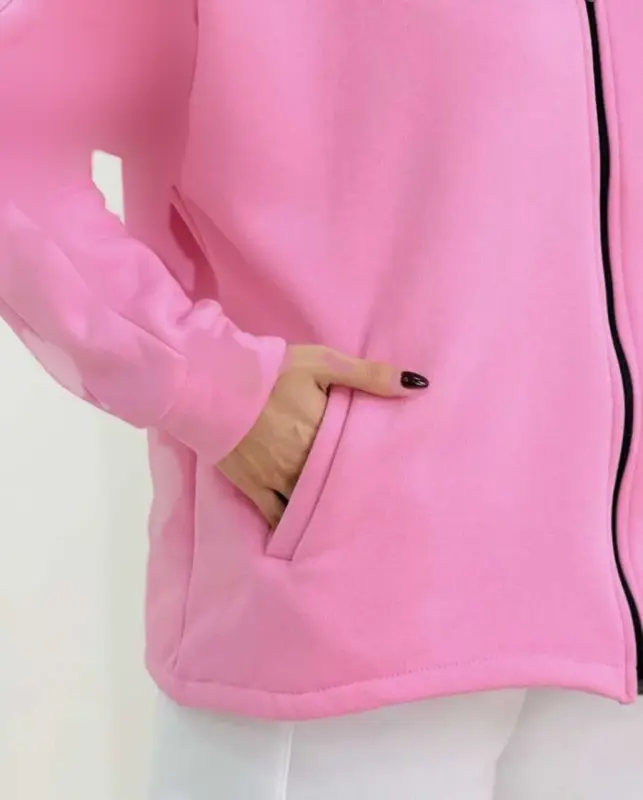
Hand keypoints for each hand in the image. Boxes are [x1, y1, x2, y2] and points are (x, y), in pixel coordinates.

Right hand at [217, 344, 428, 526]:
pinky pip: (277, 516)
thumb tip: (418, 386)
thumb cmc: (270, 370)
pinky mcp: (253, 487)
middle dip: (356, 497)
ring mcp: (277, 479)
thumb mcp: (322, 361)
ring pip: (310, 507)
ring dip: (327, 514)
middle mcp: (304, 464)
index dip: (377, 471)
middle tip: (380, 511)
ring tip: (350, 528)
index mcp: (325, 434)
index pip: (360, 461)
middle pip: (337, 488)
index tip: (396, 481)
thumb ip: (369, 374)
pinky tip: (309, 540)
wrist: (211, 381)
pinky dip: (293, 527)